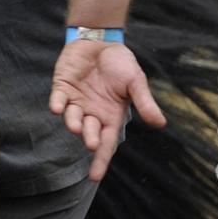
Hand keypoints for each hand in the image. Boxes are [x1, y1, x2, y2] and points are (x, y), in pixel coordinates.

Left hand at [49, 39, 165, 182]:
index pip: (106, 143)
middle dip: (89, 138)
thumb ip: (144, 102)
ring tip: (77, 127)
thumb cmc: (121, 64)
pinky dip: (56, 104)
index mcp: (111, 116)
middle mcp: (92, 113)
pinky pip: (57, 99)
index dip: (101, 160)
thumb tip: (160, 124)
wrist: (102, 40)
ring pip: (72, 118)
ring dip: (73, 123)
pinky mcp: (62, 87)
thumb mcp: (136, 82)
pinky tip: (56, 108)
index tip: (94, 178)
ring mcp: (76, 101)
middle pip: (89, 132)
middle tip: (90, 142)